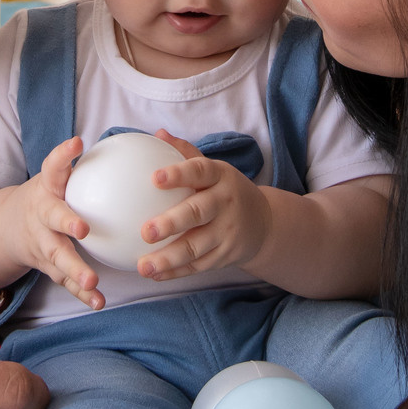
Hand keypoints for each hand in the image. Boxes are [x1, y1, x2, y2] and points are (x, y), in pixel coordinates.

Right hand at [9, 137, 104, 308]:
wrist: (7, 228)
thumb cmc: (48, 195)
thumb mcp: (57, 176)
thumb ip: (84, 163)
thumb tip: (132, 142)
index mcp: (47, 188)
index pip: (52, 167)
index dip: (62, 156)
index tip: (76, 144)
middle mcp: (41, 215)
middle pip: (52, 219)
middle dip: (66, 222)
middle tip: (83, 228)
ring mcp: (42, 242)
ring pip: (58, 256)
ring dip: (75, 269)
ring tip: (93, 280)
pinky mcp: (47, 265)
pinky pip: (65, 280)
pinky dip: (81, 293)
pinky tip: (99, 302)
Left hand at [135, 132, 271, 280]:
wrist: (264, 222)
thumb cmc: (224, 190)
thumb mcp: (213, 169)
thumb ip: (185, 153)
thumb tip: (157, 133)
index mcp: (220, 177)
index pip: (199, 171)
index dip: (178, 174)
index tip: (154, 178)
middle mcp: (226, 203)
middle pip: (198, 213)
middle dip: (171, 223)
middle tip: (146, 231)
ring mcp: (227, 232)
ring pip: (196, 247)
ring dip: (168, 258)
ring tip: (143, 265)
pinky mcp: (226, 255)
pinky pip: (198, 266)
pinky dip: (175, 272)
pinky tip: (154, 274)